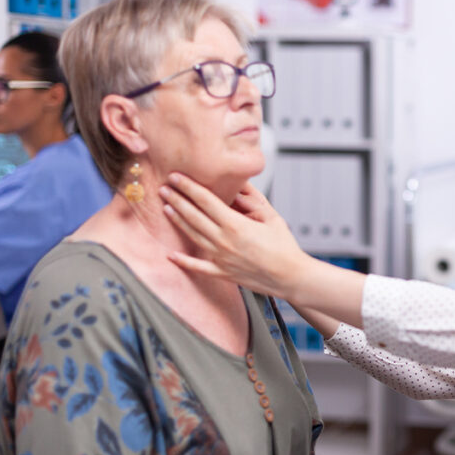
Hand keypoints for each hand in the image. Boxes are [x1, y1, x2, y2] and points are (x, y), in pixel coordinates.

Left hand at [160, 172, 311, 297]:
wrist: (290, 277)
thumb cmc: (284, 247)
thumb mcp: (272, 217)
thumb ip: (254, 201)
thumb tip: (240, 188)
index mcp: (235, 225)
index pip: (205, 201)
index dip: (188, 187)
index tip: (176, 177)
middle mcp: (224, 241)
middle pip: (193, 216)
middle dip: (177, 200)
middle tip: (164, 189)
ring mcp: (221, 258)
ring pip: (192, 235)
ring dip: (178, 221)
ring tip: (166, 208)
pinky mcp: (223, 273)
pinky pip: (198, 267)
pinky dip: (183, 262)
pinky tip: (171, 256)